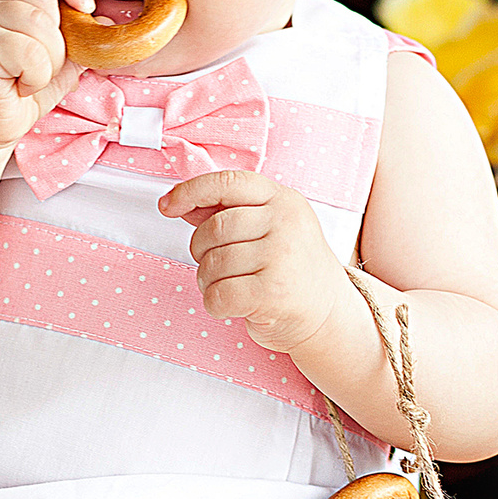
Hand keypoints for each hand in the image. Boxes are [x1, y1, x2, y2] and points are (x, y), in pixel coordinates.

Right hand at [0, 0, 92, 152]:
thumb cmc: (15, 97)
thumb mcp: (56, 64)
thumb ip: (77, 41)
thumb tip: (107, 23)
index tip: (86, 8)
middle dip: (58, 41)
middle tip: (40, 68)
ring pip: (41, 26)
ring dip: (47, 62)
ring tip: (28, 79)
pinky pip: (30, 52)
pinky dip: (35, 76)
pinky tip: (18, 86)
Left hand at [160, 171, 345, 353]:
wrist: (330, 315)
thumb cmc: (292, 270)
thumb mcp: (270, 229)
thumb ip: (228, 213)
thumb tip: (179, 203)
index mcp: (284, 200)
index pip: (228, 183)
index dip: (191, 191)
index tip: (167, 206)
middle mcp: (286, 223)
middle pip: (213, 229)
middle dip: (201, 251)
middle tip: (217, 266)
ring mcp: (282, 257)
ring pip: (212, 264)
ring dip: (208, 281)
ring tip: (231, 286)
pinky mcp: (273, 293)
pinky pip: (218, 295)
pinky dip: (215, 304)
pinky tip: (233, 305)